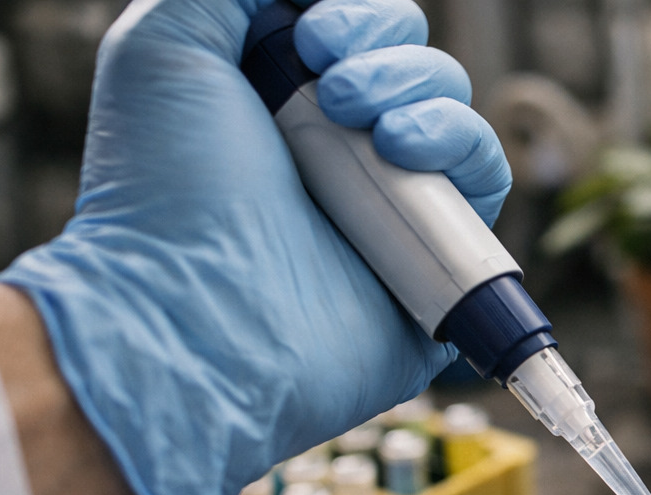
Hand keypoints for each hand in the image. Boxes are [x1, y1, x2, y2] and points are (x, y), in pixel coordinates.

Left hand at [0, 0, 510, 494]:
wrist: (198, 310)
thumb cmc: (167, 188)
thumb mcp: (164, 47)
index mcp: (282, 98)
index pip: (356, 27)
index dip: (350, 14)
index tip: (307, 35)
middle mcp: (342, 148)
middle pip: (414, 56)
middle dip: (384, 45)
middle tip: (329, 88)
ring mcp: (394, 202)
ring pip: (455, 104)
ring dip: (419, 89)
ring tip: (363, 126)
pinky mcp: (439, 253)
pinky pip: (486, 173)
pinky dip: (458, 142)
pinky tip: (402, 153)